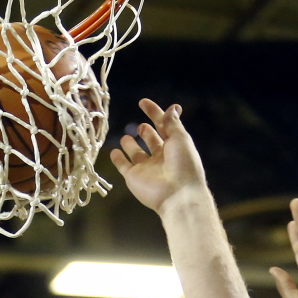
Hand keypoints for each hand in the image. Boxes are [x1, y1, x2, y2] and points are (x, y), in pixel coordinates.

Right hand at [110, 98, 207, 213]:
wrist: (177, 195)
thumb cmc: (183, 165)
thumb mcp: (180, 138)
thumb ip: (173, 122)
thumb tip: (173, 107)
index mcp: (174, 147)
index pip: (163, 125)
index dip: (154, 112)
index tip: (143, 102)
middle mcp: (161, 157)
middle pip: (152, 141)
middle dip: (147, 132)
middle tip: (142, 127)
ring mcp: (146, 168)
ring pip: (136, 153)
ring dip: (131, 145)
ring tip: (126, 138)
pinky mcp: (134, 177)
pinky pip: (123, 165)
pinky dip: (118, 158)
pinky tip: (114, 152)